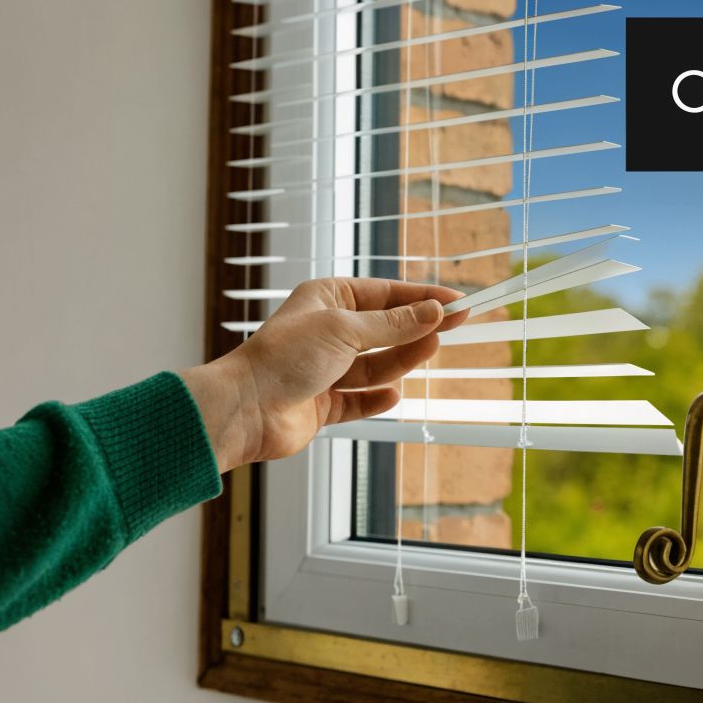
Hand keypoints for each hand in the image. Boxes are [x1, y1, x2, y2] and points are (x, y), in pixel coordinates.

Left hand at [181, 277, 466, 472]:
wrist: (246, 408)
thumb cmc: (284, 357)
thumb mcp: (346, 330)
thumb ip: (393, 325)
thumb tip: (432, 313)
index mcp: (327, 300)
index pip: (385, 294)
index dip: (421, 298)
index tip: (456, 302)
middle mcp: (326, 332)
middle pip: (384, 329)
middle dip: (416, 328)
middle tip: (454, 325)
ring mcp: (325, 369)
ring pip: (376, 364)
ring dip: (401, 359)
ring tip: (430, 350)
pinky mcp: (324, 404)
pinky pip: (360, 399)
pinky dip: (376, 398)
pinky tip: (393, 395)